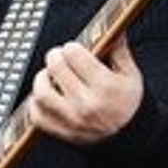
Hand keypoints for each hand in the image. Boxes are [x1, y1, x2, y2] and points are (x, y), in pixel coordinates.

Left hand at [28, 35, 143, 144]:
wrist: (130, 139)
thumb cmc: (130, 106)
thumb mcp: (131, 75)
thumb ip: (118, 50)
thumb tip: (110, 28)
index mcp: (105, 86)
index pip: (74, 54)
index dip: (72, 47)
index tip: (75, 50)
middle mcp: (86, 104)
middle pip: (55, 68)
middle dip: (56, 57)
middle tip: (59, 58)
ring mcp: (71, 120)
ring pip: (41, 92)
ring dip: (42, 79)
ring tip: (50, 77)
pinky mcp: (61, 132)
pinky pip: (36, 115)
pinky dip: (35, 103)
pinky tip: (46, 97)